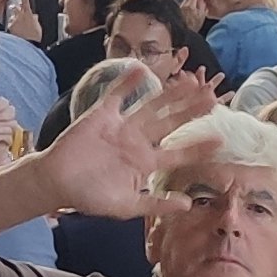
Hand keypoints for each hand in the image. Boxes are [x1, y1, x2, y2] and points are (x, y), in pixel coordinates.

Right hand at [28, 63, 217, 217]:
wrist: (56, 183)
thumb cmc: (89, 197)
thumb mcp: (126, 207)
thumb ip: (156, 204)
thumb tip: (187, 205)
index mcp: (145, 163)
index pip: (177, 153)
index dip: (197, 146)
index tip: (219, 139)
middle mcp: (137, 142)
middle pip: (170, 123)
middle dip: (190, 111)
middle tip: (213, 98)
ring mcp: (121, 126)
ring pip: (151, 106)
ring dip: (170, 94)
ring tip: (191, 81)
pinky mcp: (102, 114)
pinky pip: (118, 95)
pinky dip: (128, 83)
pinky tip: (142, 69)